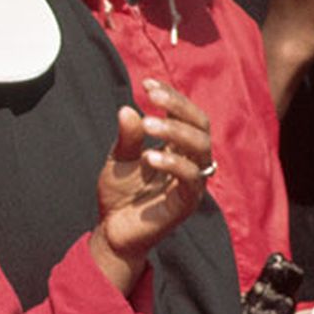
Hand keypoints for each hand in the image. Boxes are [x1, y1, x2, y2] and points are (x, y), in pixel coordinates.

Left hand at [92, 80, 211, 294]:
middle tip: (150, 97)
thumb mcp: (119, 158)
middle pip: (201, 126)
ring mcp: (191, 182)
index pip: (187, 115)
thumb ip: (127, 137)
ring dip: (175, 131)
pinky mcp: (186, 203)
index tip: (147, 83)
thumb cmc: (120, 193)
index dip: (172, 96)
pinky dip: (173, 163)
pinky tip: (150, 156)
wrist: (112, 230)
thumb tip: (127, 109)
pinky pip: (191, 179)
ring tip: (147, 124)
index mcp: (177, 148)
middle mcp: (190, 162)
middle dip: (178, 107)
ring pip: (200, 148)